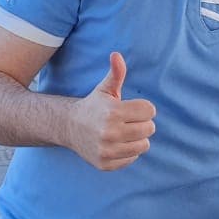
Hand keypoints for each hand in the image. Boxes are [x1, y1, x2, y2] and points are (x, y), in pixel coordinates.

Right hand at [67, 52, 155, 170]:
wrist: (70, 127)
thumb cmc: (94, 106)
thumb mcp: (105, 89)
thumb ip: (115, 73)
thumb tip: (116, 55)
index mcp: (112, 112)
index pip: (149, 110)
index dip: (143, 108)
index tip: (132, 109)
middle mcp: (109, 132)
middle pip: (149, 128)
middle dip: (142, 123)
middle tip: (129, 121)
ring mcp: (107, 150)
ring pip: (143, 145)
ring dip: (138, 138)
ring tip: (125, 132)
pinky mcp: (105, 164)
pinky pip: (132, 158)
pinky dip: (128, 152)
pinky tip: (117, 144)